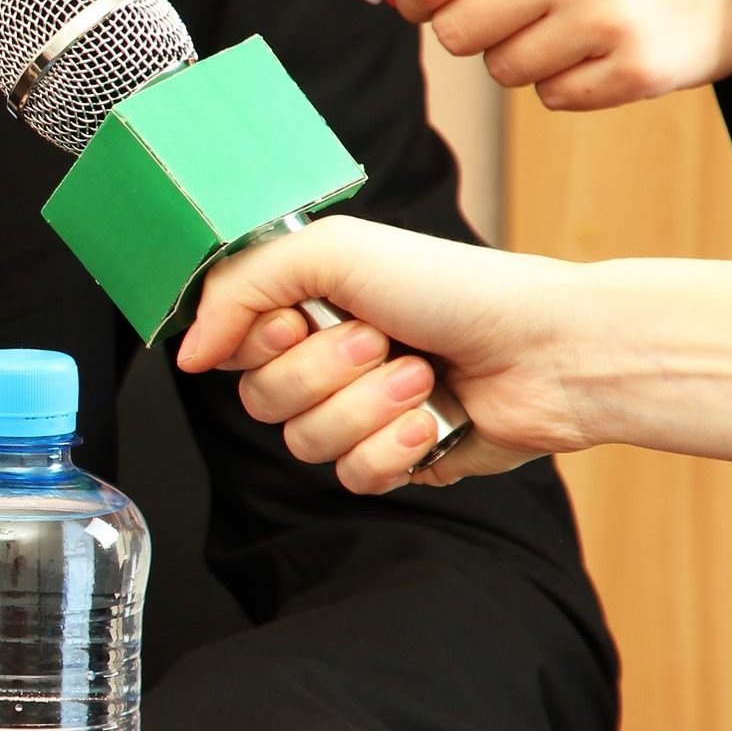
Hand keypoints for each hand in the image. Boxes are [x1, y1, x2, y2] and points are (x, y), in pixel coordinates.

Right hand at [176, 216, 731, 489]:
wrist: (546, 348)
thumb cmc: (454, 287)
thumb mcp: (333, 252)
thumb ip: (238, 289)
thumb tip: (185, 354)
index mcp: (305, 308)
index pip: (228, 346)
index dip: (260, 341)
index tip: (302, 319)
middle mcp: (324, 360)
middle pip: (260, 400)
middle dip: (325, 372)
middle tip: (380, 340)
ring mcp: (358, 414)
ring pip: (304, 443)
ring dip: (367, 408)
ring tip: (422, 377)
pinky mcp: (394, 460)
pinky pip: (351, 478)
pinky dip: (393, 449)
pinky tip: (431, 422)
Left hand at [392, 0, 731, 110]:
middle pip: (456, 32)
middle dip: (474, 25)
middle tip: (515, 4)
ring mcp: (607, 18)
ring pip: (501, 70)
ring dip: (525, 52)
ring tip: (573, 15)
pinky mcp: (635, 69)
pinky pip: (552, 97)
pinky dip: (569, 78)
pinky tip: (604, 40)